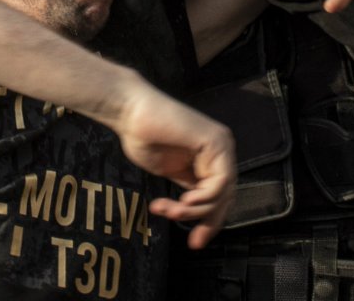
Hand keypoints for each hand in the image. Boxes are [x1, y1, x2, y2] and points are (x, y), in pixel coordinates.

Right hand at [113, 82, 234, 249]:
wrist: (129, 112)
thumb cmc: (140, 135)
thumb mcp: (169, 170)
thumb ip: (187, 185)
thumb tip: (196, 209)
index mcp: (209, 158)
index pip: (218, 196)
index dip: (209, 221)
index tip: (194, 242)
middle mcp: (220, 151)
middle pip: (225, 198)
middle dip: (207, 222)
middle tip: (192, 241)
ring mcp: (221, 146)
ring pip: (222, 194)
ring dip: (196, 211)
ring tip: (171, 211)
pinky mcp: (216, 142)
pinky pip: (219, 182)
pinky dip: (203, 198)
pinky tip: (184, 202)